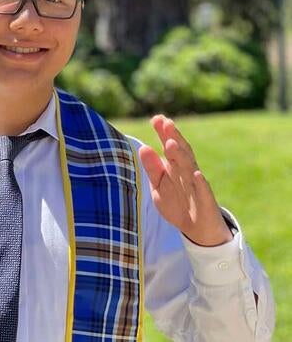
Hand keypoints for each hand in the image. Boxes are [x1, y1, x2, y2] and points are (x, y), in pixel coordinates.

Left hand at [138, 115, 232, 246]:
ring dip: (182, 156)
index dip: (164, 133)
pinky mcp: (206, 201)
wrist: (198, 230)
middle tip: (166, 123)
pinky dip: (201, 183)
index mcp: (175, 167)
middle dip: (174, 138)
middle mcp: (187, 172)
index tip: (156, 118)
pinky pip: (203, 191)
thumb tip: (143, 147)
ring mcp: (197, 185)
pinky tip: (197, 174)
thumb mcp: (159, 186)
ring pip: (190, 168)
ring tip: (171, 143)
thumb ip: (152, 168)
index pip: (170, 146)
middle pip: (181, 152)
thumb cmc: (177, 203)